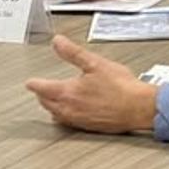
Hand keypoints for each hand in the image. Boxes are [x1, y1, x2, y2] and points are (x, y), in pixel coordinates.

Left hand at [25, 35, 156, 133]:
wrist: (138, 107)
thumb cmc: (121, 87)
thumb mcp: (95, 62)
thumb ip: (73, 53)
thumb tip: (57, 42)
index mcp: (68, 92)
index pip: (42, 88)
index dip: (34, 83)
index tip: (30, 82)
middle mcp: (69, 108)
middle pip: (46, 102)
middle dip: (42, 94)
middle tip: (39, 89)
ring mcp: (78, 119)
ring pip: (56, 113)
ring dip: (51, 105)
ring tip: (51, 99)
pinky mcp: (87, 126)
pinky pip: (68, 121)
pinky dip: (63, 115)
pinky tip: (69, 112)